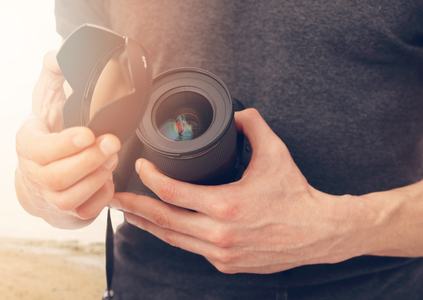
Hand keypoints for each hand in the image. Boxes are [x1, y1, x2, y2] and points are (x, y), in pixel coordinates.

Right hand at [15, 51, 120, 227]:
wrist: (43, 171)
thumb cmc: (50, 132)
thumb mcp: (48, 99)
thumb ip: (54, 74)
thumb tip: (59, 54)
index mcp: (28, 144)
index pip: (38, 149)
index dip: (64, 144)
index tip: (88, 133)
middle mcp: (35, 174)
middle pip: (56, 177)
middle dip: (89, 160)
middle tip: (112, 143)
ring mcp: (51, 196)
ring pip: (69, 197)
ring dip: (96, 178)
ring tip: (113, 160)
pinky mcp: (69, 211)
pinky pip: (85, 212)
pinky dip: (101, 197)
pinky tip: (109, 180)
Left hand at [112, 108, 369, 273]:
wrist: (318, 232)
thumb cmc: (296, 196)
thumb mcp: (276, 154)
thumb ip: (254, 126)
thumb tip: (238, 114)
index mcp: (227, 205)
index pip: (173, 193)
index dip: (150, 178)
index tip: (141, 167)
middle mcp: (219, 234)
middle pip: (162, 221)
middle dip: (134, 207)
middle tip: (114, 197)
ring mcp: (221, 253)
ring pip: (173, 240)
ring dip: (148, 225)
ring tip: (130, 213)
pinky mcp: (227, 263)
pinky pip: (192, 249)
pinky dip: (175, 237)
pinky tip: (165, 227)